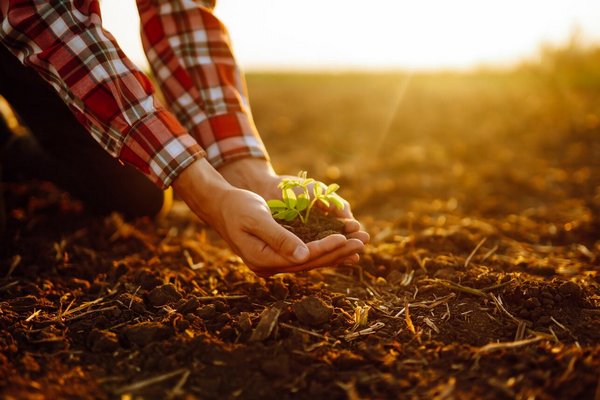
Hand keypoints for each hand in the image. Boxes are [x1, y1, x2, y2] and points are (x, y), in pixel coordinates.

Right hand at [173, 158, 364, 276]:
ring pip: (310, 260)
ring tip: (359, 244)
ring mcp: (272, 263)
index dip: (326, 248)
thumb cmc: (237, 206)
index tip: (346, 238)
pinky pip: (305, 255)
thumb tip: (304, 256)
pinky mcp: (277, 255)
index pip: (302, 258)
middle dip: (338, 252)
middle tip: (363, 241)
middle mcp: (269, 266)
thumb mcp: (257, 218)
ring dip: (335, 253)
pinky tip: (341, 246)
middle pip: (310, 262)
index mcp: (263, 259)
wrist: (220, 206)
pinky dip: (324, 250)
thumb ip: (280, 237)